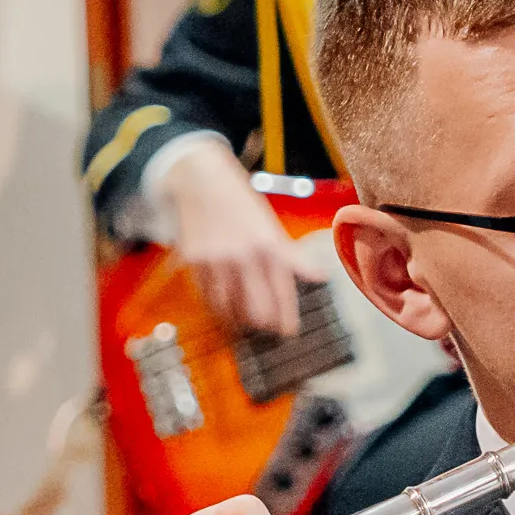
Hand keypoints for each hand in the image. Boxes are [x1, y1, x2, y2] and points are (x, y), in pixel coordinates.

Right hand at [166, 143, 315, 336]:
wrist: (201, 181)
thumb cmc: (240, 203)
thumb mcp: (271, 226)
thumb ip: (292, 256)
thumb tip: (320, 277)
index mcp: (269, 246)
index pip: (282, 295)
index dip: (286, 320)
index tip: (288, 333)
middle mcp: (245, 256)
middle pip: (257, 311)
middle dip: (263, 326)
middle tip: (266, 330)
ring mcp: (217, 260)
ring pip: (229, 310)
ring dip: (238, 322)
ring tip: (244, 324)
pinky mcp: (195, 263)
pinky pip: (207, 298)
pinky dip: (217, 308)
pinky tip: (223, 309)